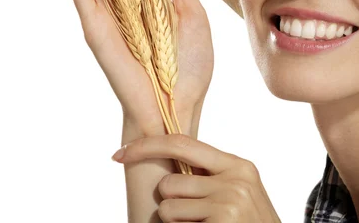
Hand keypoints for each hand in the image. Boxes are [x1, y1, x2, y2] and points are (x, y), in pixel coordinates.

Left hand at [111, 134, 281, 222]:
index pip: (182, 143)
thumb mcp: (238, 192)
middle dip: (171, 203)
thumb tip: (166, 158)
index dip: (146, 146)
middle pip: (169, 182)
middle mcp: (236, 177)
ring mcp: (230, 200)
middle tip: (196, 218)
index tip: (119, 153)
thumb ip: (210, 175)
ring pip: (167, 207)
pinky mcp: (223, 220)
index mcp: (238, 165)